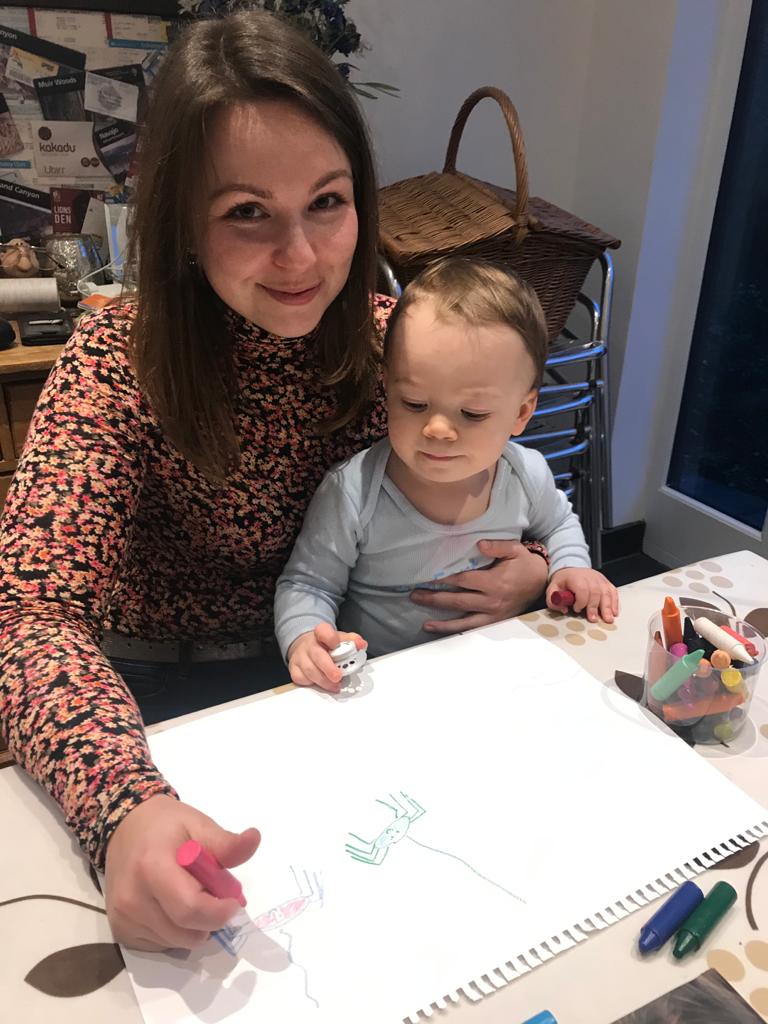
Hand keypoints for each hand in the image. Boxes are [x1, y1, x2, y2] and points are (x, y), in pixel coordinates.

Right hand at [104, 794, 259, 950]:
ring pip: (177, 943)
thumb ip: (226, 843)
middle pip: (186, 932)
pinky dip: (176, 932)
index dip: (219, 912)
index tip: (233, 902)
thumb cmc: (167, 826)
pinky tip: (172, 905)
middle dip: (210, 919)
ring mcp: (123, 919)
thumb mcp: (199, 825)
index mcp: (151, 868)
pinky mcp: (120, 932)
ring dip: (194, 927)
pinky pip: (162, 945)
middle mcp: (132, 899)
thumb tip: (254, 839)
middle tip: (212, 893)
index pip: (190, 908)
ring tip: (189, 895)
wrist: (126, 829)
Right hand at [287, 622, 366, 691]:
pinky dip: (312, 683)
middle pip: (317, 655)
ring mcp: (300, 656)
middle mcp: (309, 644)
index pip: (324, 631)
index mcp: (321, 633)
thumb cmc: (326, 644)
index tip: (336, 645)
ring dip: (324, 680)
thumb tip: (362, 644)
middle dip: (328, 668)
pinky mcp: (294, 669)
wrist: (307, 646)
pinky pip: (301, 678)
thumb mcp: (340, 638)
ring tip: (335, 685)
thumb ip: (352, 640)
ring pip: (309, 670)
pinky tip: (321, 684)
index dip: (330, 638)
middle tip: (337, 676)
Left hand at [410, 539, 547, 634]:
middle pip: (458, 601)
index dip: (445, 578)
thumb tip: (479, 544)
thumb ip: (497, 546)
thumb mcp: (516, 550)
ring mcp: (493, 615)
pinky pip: (472, 628)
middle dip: (435, 599)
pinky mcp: (494, 622)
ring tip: (423, 622)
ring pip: (463, 620)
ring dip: (442, 622)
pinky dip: (455, 630)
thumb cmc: (526, 565)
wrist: (542, 584)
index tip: (427, 576)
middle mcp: (492, 601)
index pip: (464, 580)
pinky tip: (439, 629)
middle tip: (414, 595)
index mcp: (495, 582)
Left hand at [547, 567, 618, 622]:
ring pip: (606, 593)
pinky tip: (614, 612)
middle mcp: (590, 577)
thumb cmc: (564, 581)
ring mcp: (599, 579)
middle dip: (594, 607)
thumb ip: (553, 600)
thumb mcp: (553, 589)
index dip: (580, 601)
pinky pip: (613, 592)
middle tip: (593, 619)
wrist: (572, 569)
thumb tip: (563, 610)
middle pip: (595, 592)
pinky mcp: (606, 582)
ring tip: (607, 619)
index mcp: (575, 578)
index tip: (576, 609)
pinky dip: (615, 602)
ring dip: (607, 607)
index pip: (582, 589)